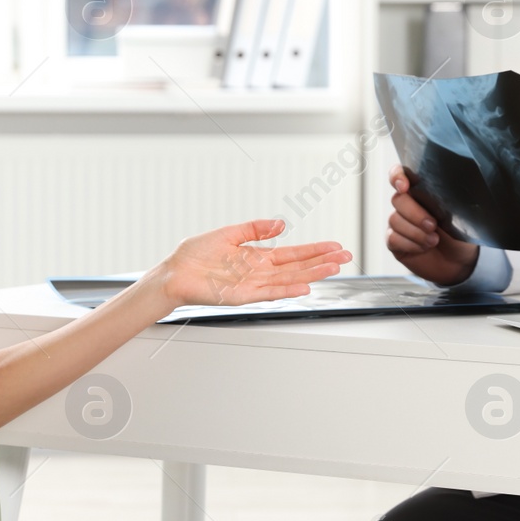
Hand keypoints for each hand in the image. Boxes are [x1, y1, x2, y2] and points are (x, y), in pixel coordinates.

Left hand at [151, 219, 352, 307]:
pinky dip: (287, 290)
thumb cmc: (194, 255)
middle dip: (322, 262)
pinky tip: (305, 287)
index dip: (315, 250)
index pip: (293, 254)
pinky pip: (269, 293)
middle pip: (298, 267)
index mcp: (257, 257)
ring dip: (312, 275)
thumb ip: (255, 229)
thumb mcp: (228, 233)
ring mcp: (252, 285)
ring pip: (289, 280)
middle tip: (346, 257)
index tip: (335, 247)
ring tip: (333, 269)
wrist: (174, 273)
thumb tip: (280, 224)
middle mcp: (259, 272)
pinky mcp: (241, 296)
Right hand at [385, 165, 478, 285]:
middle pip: (398, 199)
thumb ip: (449, 200)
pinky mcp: (394, 242)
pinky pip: (393, 238)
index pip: (400, 174)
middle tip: (433, 225)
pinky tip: (423, 248)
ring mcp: (399, 223)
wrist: (459, 262)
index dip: (397, 176)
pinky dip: (411, 244)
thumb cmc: (459, 235)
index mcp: (421, 192)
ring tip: (434, 240)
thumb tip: (448, 191)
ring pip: (395, 220)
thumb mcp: (460, 215)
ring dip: (416, 232)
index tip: (404, 186)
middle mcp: (407, 205)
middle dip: (415, 213)